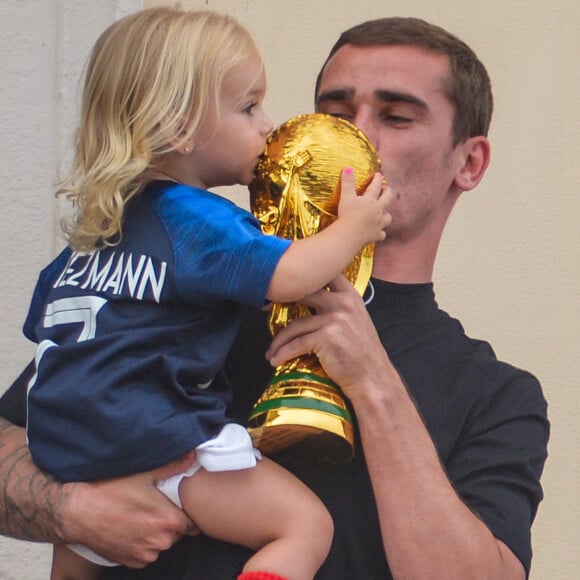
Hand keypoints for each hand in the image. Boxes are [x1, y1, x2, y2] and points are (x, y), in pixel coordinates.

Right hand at [60, 451, 198, 567]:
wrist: (79, 511)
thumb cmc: (112, 491)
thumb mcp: (145, 474)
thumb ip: (173, 466)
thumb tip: (192, 455)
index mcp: (169, 521)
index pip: (193, 523)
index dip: (187, 513)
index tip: (179, 505)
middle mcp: (160, 542)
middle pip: (177, 533)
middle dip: (170, 522)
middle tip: (156, 507)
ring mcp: (145, 554)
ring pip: (161, 543)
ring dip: (156, 533)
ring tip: (141, 516)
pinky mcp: (131, 562)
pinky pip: (146, 552)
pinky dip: (142, 543)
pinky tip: (132, 527)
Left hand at [266, 275, 394, 399]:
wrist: (373, 379)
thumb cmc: (363, 354)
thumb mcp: (356, 320)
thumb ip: (338, 306)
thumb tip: (309, 299)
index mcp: (350, 296)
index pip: (325, 275)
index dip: (303, 278)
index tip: (287, 285)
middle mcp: (343, 303)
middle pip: (302, 296)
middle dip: (282, 304)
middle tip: (267, 313)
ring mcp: (335, 319)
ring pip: (295, 325)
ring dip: (279, 340)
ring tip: (272, 351)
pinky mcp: (326, 338)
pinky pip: (296, 344)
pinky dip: (282, 353)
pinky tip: (275, 360)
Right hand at [338, 168, 392, 243]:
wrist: (350, 233)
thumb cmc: (347, 214)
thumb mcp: (346, 196)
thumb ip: (347, 182)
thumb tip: (348, 167)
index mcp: (370, 200)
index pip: (376, 187)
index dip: (377, 180)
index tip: (378, 175)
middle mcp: (377, 210)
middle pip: (387, 199)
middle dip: (388, 192)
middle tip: (386, 189)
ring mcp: (378, 223)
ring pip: (387, 217)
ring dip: (386, 214)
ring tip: (384, 212)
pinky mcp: (375, 235)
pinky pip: (381, 234)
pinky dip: (381, 233)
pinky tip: (378, 232)